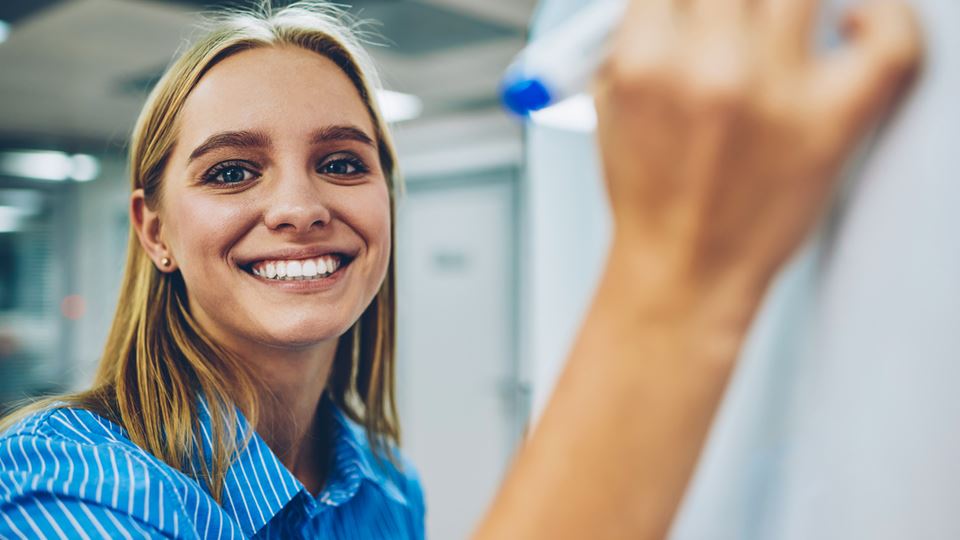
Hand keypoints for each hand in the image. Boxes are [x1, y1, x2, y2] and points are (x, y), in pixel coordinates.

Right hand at [594, 0, 921, 303]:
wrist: (682, 271)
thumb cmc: (650, 195)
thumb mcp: (612, 107)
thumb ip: (635, 37)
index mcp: (645, 60)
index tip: (698, 9)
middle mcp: (709, 67)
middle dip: (729, 3)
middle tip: (735, 23)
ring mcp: (776, 92)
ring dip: (786, 5)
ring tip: (778, 25)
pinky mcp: (834, 122)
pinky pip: (889, 41)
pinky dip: (885, 16)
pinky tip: (854, 21)